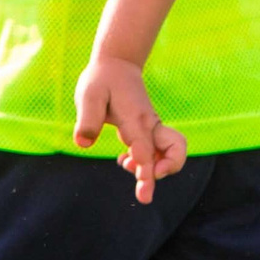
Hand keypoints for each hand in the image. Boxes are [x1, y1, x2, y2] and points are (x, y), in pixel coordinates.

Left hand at [73, 56, 187, 202]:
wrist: (117, 64)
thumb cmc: (102, 80)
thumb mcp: (88, 95)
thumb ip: (87, 119)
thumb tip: (83, 143)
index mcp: (135, 119)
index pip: (146, 152)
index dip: (147, 174)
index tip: (144, 196)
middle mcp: (150, 125)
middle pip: (176, 151)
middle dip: (166, 170)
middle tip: (141, 180)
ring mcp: (153, 127)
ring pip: (173, 151)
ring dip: (158, 167)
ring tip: (128, 166)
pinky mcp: (151, 129)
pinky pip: (161, 150)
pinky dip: (151, 160)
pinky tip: (127, 160)